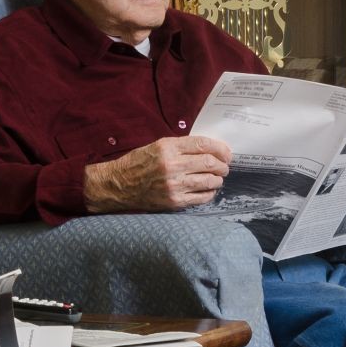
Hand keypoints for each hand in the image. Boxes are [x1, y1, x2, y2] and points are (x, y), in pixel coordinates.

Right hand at [83, 135, 234, 212]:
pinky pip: (202, 197)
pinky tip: (208, 189)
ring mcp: (174, 185)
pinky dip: (210, 192)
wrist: (119, 185)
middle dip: (222, 164)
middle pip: (210, 162)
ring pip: (209, 180)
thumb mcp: (157, 146)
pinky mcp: (174, 201)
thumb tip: (209, 149)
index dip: (220, 148)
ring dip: (218, 179)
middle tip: (224, 166)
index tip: (226, 152)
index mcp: (168, 147)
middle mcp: (172, 165)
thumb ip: (181, 146)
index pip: (203, 145)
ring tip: (217, 178)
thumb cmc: (138, 163)